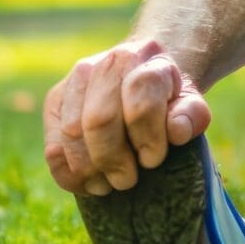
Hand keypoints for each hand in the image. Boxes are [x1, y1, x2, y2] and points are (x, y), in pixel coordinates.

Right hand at [44, 38, 211, 195]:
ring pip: (71, 133)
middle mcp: (104, 64)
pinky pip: (52, 144)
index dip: (147, 136)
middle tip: (127, 181)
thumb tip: (177, 132)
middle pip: (99, 119)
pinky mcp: (54, 103)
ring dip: (89, 169)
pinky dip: (68, 172)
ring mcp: (74, 81)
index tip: (154, 160)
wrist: (142, 76)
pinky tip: (87, 184)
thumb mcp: (189, 101)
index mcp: (143, 57)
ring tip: (108, 186)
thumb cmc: (168, 97)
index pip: (140, 99)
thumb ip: (192, 114)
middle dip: (112, 159)